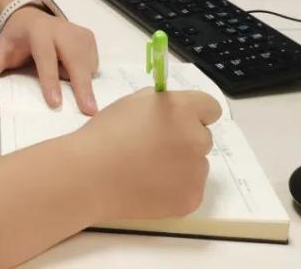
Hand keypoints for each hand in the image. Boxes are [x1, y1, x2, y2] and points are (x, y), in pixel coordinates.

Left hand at [0, 6, 99, 113]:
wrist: (29, 17)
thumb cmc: (15, 40)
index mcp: (38, 32)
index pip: (46, 57)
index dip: (50, 81)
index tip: (55, 104)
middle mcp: (61, 29)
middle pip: (75, 59)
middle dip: (82, 85)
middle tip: (89, 111)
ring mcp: (77, 31)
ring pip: (87, 60)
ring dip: (87, 83)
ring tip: (88, 105)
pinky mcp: (88, 36)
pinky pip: (93, 60)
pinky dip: (90, 75)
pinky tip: (82, 84)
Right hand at [73, 89, 221, 220]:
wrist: (89, 175)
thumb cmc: (105, 134)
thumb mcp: (132, 103)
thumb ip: (160, 102)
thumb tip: (173, 109)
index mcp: (182, 109)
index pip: (211, 108)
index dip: (194, 114)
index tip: (180, 122)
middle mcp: (196, 138)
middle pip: (204, 137)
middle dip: (185, 140)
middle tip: (155, 148)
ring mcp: (196, 171)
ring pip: (197, 165)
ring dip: (181, 165)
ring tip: (147, 170)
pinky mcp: (191, 198)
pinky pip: (191, 189)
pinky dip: (175, 189)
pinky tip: (149, 186)